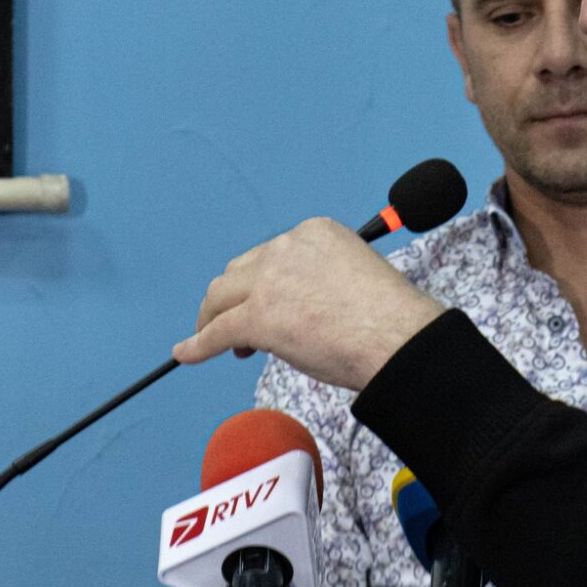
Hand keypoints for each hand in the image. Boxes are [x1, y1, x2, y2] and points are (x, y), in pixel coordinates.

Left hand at [174, 217, 444, 390]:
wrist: (398, 338)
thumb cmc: (391, 318)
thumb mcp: (354, 275)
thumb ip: (320, 280)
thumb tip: (295, 311)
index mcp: (314, 232)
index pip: (271, 255)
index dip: (262, 283)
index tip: (268, 304)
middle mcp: (287, 247)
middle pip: (239, 271)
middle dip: (235, 298)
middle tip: (241, 329)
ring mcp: (269, 281)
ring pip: (221, 296)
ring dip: (213, 317)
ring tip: (214, 339)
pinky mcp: (258, 316)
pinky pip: (217, 331)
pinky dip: (198, 344)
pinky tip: (187, 353)